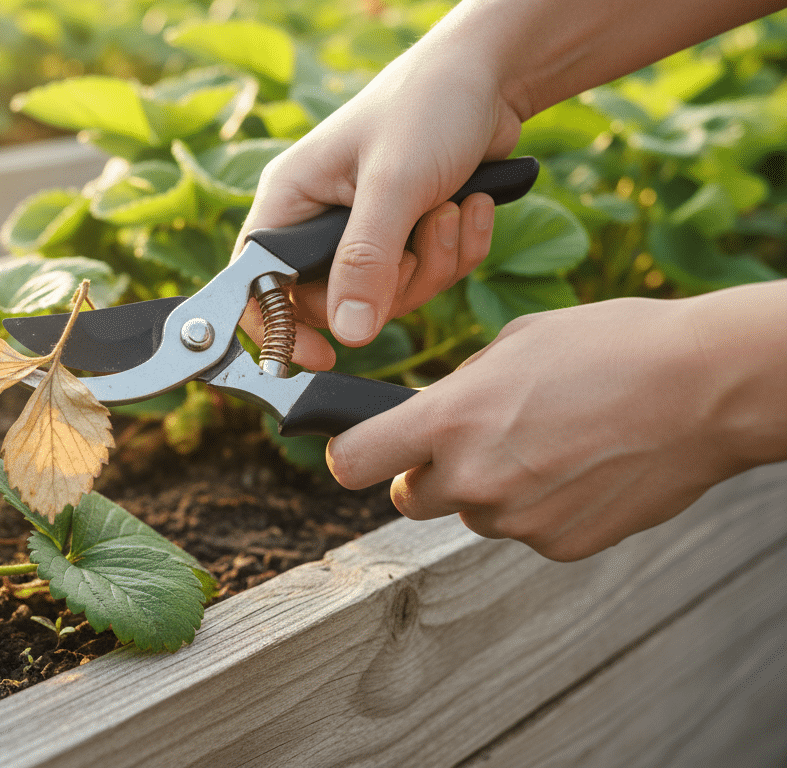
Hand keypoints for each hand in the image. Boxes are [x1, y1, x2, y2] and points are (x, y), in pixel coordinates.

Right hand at [237, 42, 523, 366]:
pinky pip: (429, 277)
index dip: (280, 327)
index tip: (321, 357)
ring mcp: (366, 232)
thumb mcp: (393, 184)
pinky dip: (460, 250)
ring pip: (390, 295)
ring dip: (435, 261)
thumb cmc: (426, 107)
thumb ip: (367, 260)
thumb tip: (348, 334)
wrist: (490, 77)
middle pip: (337, 302)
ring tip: (454, 209)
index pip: (258, 284)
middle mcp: (320, 222)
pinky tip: (474, 204)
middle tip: (422, 240)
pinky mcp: (408, 235)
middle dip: (393, 283)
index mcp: (291, 202)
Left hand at [326, 286, 786, 561]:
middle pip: (410, 499)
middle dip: (428, 474)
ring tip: (548, 443)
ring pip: (473, 514)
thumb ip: (458, 389)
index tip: (361, 449)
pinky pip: (524, 530)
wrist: (704, 389)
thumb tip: (430, 414)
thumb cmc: (611, 347)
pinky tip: (579, 468)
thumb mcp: (513, 343)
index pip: (353, 463)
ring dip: (490, 488)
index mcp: (450, 421)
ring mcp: (518, 520)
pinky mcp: (560, 546)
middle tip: (471, 442)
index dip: (350, 456)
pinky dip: (539, 507)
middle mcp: (474, 479)